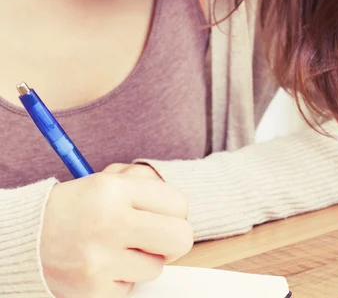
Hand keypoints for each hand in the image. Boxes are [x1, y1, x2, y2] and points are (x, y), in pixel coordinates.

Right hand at [40, 165, 192, 297]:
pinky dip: (121, 277)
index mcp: (114, 190)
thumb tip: (177, 204)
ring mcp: (101, 260)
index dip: (175, 210)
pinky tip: (103, 263)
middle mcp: (110, 223)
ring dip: (143, 259)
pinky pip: (131, 287)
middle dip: (175, 239)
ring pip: (156, 267)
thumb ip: (143, 182)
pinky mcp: (94, 289)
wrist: (29, 237)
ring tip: (118, 247)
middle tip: (158, 237)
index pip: (178, 203)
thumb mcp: (105, 179)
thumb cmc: (76, 205)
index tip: (164, 214)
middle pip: (180, 238)